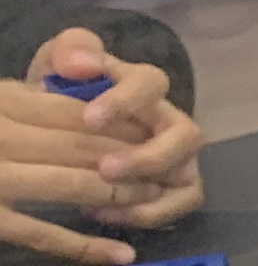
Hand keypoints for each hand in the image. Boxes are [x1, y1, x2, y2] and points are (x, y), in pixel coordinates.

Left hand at [0, 30, 200, 264]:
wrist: (63, 124)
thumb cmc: (66, 91)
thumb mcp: (61, 62)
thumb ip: (72, 51)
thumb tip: (84, 65)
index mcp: (143, 85)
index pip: (151, 84)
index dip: (126, 102)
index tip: (90, 118)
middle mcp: (170, 120)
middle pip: (187, 136)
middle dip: (149, 157)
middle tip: (107, 169)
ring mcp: (178, 156)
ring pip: (188, 177)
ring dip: (150, 194)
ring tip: (103, 203)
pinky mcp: (176, 186)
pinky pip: (179, 204)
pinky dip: (146, 214)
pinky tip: (102, 213)